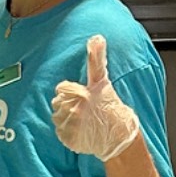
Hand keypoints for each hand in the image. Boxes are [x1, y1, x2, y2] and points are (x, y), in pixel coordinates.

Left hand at [51, 35, 141, 160]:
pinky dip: (67, 131)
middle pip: (57, 101)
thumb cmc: (111, 106)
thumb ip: (96, 59)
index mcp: (81, 94)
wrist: (118, 136)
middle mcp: (74, 110)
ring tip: (83, 120)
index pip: (62, 88)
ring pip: (56, 116)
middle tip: (84, 109)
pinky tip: (80, 130)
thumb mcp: (102, 81)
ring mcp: (71, 126)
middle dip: (68, 103)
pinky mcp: (69, 139)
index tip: (83, 97)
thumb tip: (97, 37)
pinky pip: (59, 131)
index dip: (72, 91)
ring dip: (66, 117)